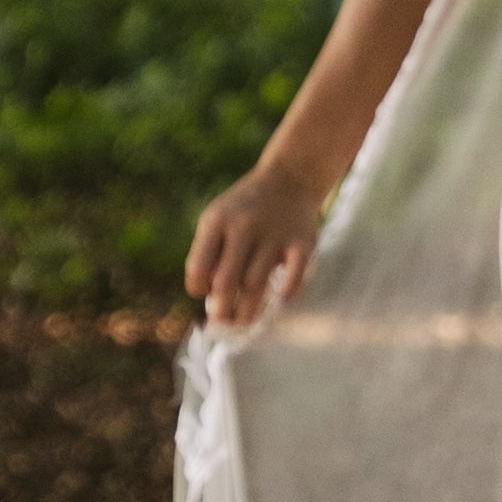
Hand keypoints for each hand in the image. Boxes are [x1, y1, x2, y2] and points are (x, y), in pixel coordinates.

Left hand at [184, 147, 326, 327]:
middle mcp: (245, 226)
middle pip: (226, 282)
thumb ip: (209, 253)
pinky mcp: (303, 242)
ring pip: (256, 284)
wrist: (290, 178)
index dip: (198, 288)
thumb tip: (210, 299)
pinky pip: (294, 274)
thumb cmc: (245, 209)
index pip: (199, 267)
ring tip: (243, 321)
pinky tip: (279, 302)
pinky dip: (287, 292)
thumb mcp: (218, 219)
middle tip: (223, 323)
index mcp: (217, 221)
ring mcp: (276, 234)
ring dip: (248, 310)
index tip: (206, 294)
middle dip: (222, 310)